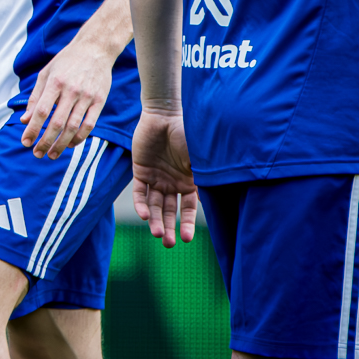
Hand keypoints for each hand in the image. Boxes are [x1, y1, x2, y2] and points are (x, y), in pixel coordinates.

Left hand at [20, 38, 115, 157]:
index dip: (32, 129)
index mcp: (55, 82)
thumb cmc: (67, 61)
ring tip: (51, 154)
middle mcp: (71, 90)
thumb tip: (24, 120)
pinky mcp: (99, 101)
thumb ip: (34, 97)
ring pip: (72, 128)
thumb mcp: (46, 73)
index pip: (41, 111)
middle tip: (37, 153)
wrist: (95, 48)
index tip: (25, 142)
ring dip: (61, 145)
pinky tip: (70, 144)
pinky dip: (79, 138)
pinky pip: (89, 125)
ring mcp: (87, 96)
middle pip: (56, 123)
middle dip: (45, 142)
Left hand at [132, 109, 197, 247]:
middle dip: (169, 228)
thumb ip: (204, 176)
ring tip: (156, 233)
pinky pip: (139, 192)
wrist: (163, 114)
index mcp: (188, 182)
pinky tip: (144, 215)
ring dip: (155, 220)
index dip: (186, 224)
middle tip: (167, 243)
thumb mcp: (198, 158)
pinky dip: (141, 204)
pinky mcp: (140, 171)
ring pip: (154, 205)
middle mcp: (172, 184)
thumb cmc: (185, 134)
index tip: (186, 239)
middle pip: (169, 211)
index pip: (187, 209)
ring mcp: (156, 178)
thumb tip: (219, 197)